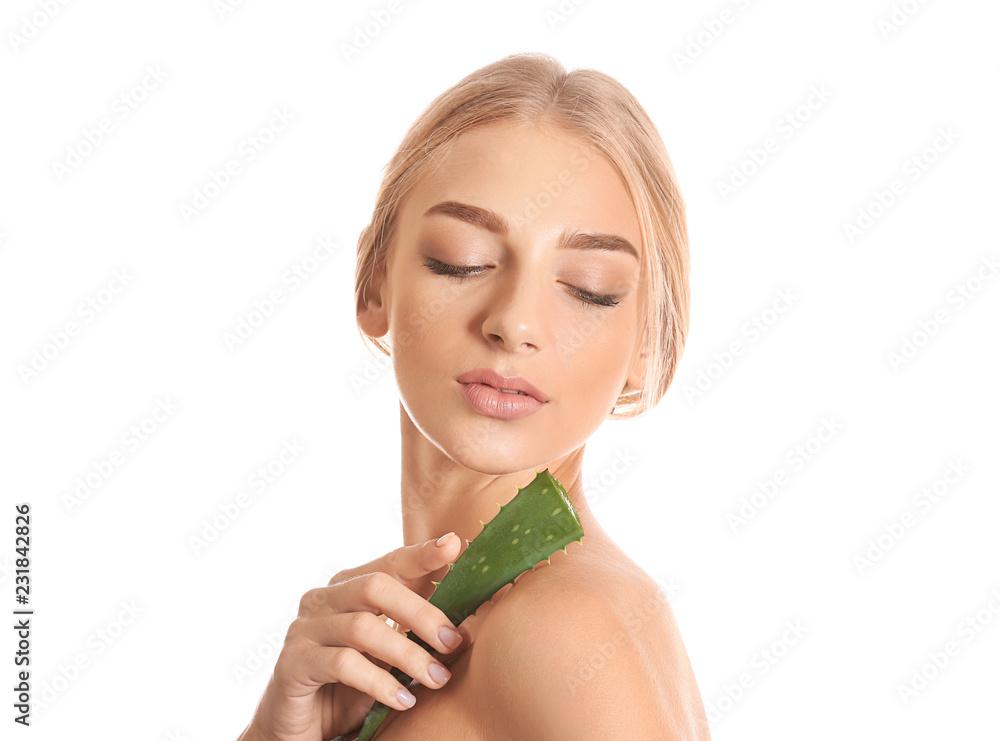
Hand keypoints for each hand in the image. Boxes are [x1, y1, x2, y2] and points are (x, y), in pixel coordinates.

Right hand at [238, 533, 467, 740]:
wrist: (301, 728)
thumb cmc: (350, 686)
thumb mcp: (388, 655)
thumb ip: (416, 635)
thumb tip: (467, 629)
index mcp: (347, 587)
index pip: (389, 563)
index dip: (421, 554)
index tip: (454, 546)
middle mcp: (322, 599)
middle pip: (377, 588)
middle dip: (421, 613)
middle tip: (452, 641)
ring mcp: (304, 629)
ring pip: (363, 628)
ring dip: (407, 654)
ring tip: (437, 678)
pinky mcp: (292, 663)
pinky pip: (343, 664)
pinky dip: (380, 682)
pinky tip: (404, 700)